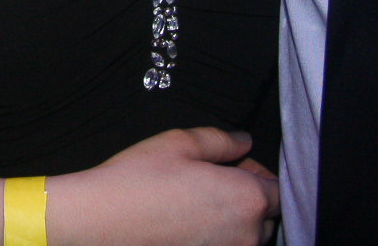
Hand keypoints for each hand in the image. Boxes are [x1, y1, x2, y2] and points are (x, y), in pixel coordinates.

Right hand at [47, 128, 279, 245]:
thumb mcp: (180, 143)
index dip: (257, 175)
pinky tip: (185, 224)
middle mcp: (245, 235)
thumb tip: (243, 142)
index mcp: (247, 199)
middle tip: (212, 183)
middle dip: (247, 199)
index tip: (233, 166)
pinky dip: (214, 237)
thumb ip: (222, 140)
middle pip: (265, 218)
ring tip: (197, 205)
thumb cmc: (139, 180)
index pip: (277, 190)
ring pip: (245, 238)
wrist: (100, 223)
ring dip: (233, 222)